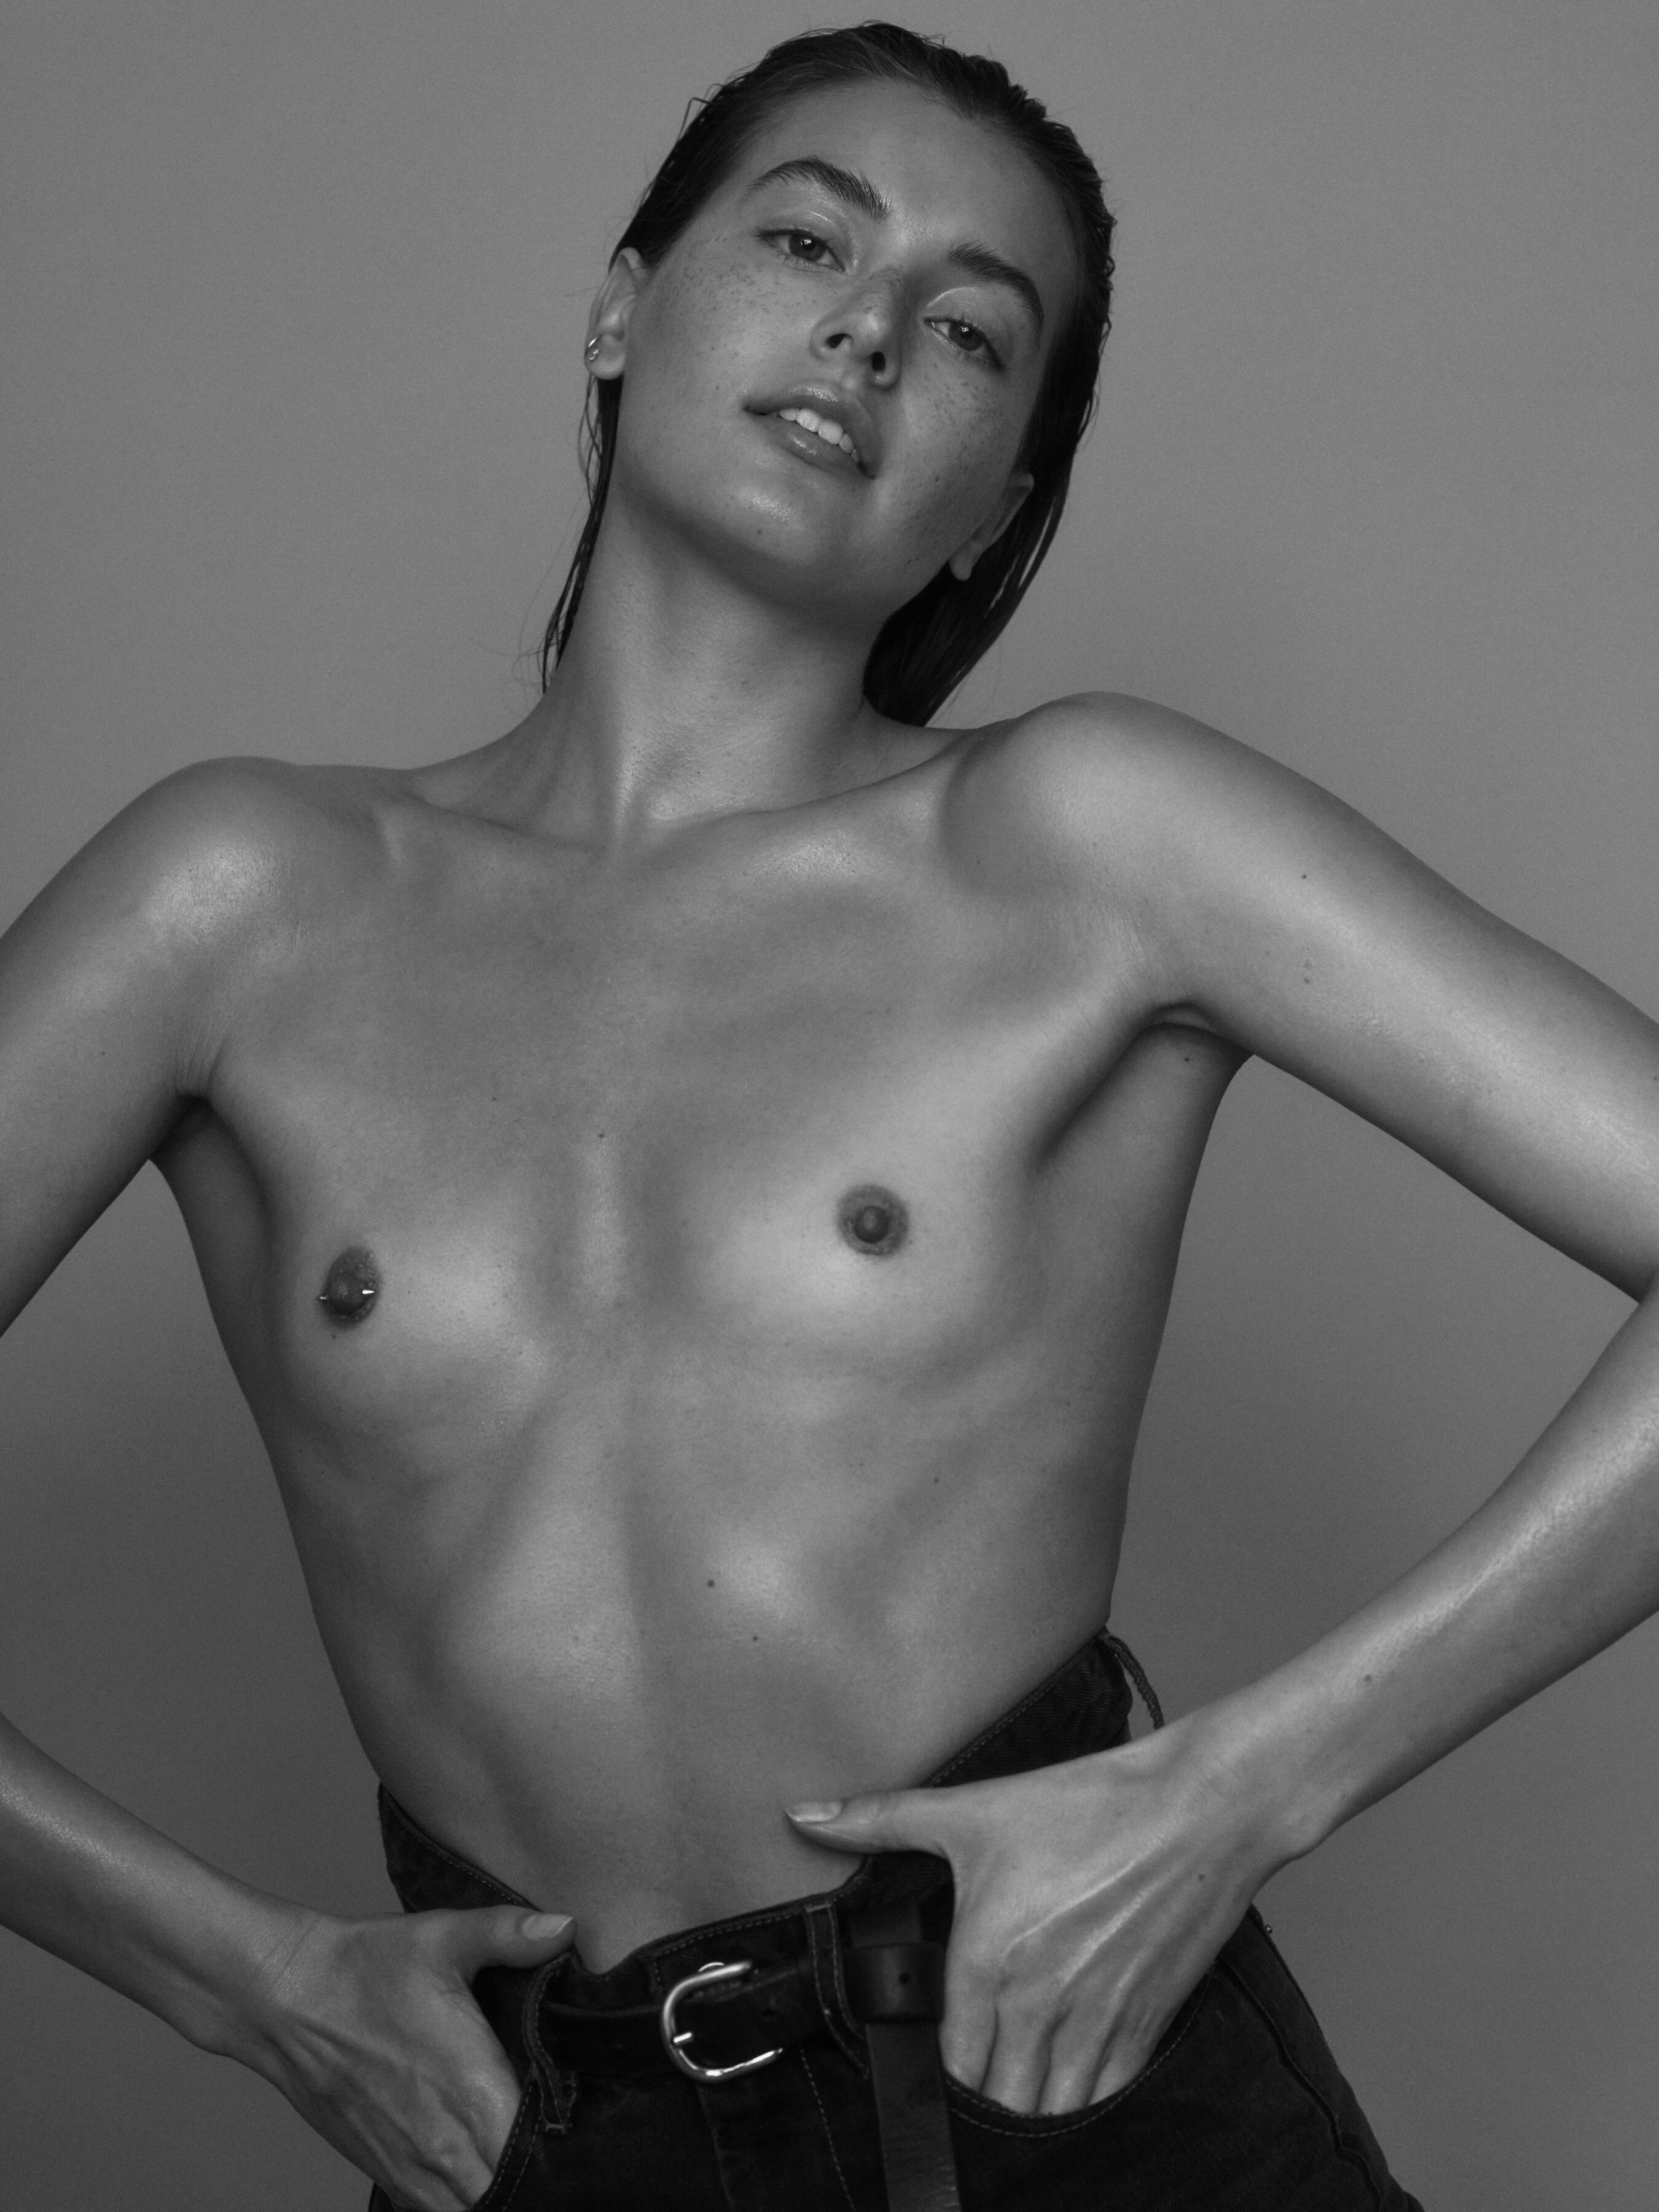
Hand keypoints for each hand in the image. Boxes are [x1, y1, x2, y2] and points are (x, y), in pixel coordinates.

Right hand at [242, 1902, 575, 2209]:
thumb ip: (511, 1935)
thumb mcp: (445, 1936)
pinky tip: (473, 2169)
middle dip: (538, 2175)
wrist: (286, 1998)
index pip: (536, 2152)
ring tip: (517, 2157)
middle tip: (555, 2142)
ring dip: (498, 2191)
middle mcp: (446, 2143)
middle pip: (511, 2192)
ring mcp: (410, 2166)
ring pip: (472, 2210)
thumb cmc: (366, 1967)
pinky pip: (434, 2211)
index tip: (576, 2123)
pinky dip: (460, 2199)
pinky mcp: (383, 2171)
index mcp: (472, 2092)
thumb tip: (567, 1927)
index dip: (564, 2147)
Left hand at [788, 1715, 1279, 2116]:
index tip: (922, 2075)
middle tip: (966, 2090)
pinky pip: (1104, 2097)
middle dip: (977, 2104)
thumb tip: (804, 1816)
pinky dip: (1082, 2104)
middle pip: (995, 2101)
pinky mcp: (1145, 2024)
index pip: (946, 2065)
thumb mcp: (974, 1809)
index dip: (929, 2081)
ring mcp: (1097, 2021)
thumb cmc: (1087, 1805)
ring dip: (1027, 2112)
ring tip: (1009, 2098)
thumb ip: (882, 1819)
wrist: (1198, 1809)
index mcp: (987, 1960)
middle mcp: (1038, 2004)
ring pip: (1049, 2112)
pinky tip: (1066, 2091)